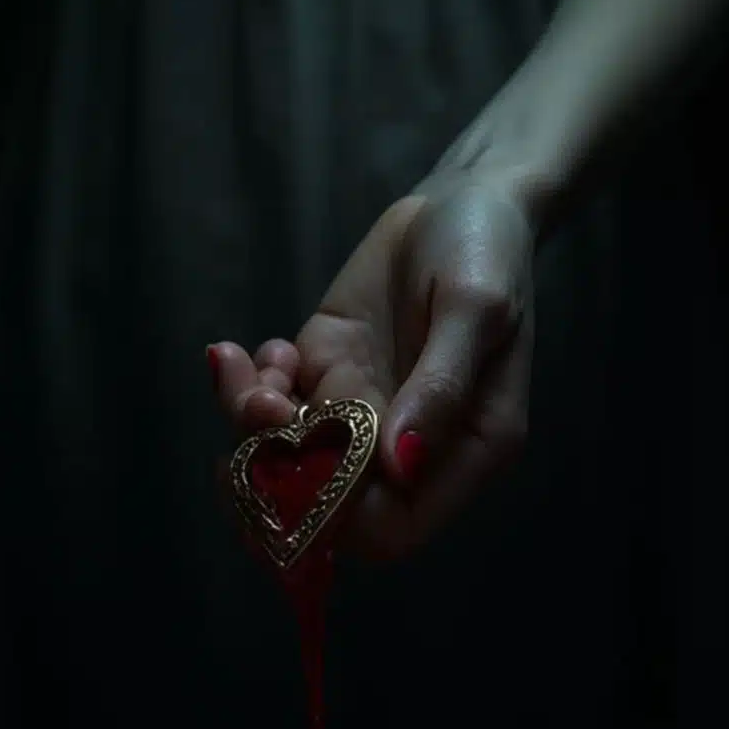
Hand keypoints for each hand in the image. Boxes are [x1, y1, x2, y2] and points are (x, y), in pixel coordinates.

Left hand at [210, 171, 535, 558]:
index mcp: (462, 452)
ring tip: (242, 367)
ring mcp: (359, 412)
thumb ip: (441, 387)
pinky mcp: (324, 375)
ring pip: (285, 458)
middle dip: (275, 468)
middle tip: (255, 406)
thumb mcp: (476, 309)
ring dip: (251, 421)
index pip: (390, 528)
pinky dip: (249, 386)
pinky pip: (271, 407)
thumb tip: (398, 466)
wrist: (458, 199)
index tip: (304, 457)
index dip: (337, 514)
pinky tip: (264, 348)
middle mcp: (405, 448)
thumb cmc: (485, 251)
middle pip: (324, 505)